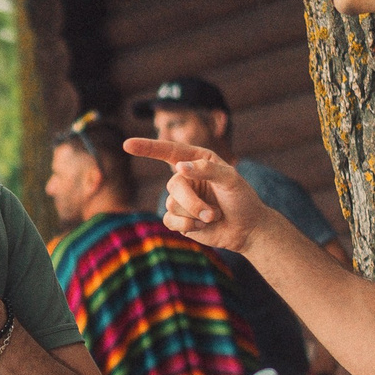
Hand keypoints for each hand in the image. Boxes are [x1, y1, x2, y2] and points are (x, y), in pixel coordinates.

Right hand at [134, 140, 270, 255]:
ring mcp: (181, 199)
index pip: (169, 151)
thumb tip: (179, 167)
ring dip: (195, 215)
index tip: (127, 144)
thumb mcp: (231, 180)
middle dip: (192, 202)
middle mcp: (186, 177)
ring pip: (172, 204)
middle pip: (174, 185)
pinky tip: (201, 227)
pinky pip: (170, 220)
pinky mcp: (178, 218)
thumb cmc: (242, 200)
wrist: (247, 229)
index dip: (148, 147)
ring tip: (213, 217)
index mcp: (198, 160)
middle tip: (212, 214)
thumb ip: (207, 169)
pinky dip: (186, 225)